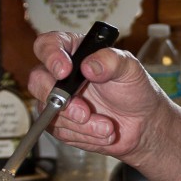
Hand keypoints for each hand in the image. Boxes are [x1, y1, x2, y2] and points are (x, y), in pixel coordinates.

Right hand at [27, 29, 164, 158]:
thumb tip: (89, 65)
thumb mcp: (130, 69)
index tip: (64, 71)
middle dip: (60, 100)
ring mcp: (58, 99)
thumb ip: (111, 61)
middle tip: (84, 111)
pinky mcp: (59, 122)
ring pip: (48, 111)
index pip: (48, 45)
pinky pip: (58, 130)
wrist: (142, 124)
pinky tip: (102, 132)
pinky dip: (83, 135)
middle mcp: (61, 75)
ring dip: (80, 124)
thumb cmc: (134, 90)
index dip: (50, 56)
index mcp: (74, 52)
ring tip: (107, 126)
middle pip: (38, 80)